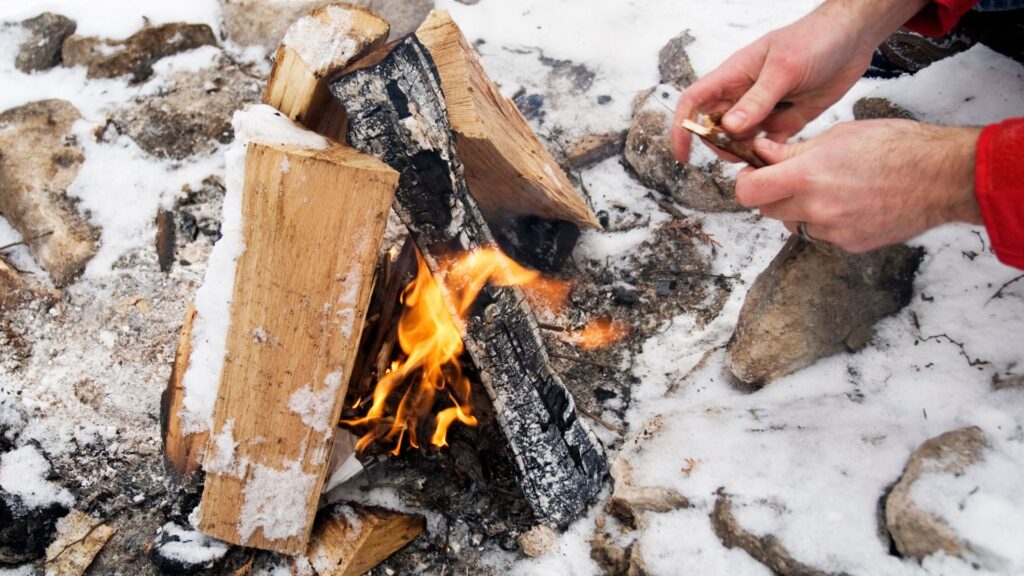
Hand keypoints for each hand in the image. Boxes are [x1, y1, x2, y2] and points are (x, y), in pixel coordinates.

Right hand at [671, 0, 929, 162]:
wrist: (854, 38)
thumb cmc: (815, 40)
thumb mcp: (784, 69)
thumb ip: (757, 100)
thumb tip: (729, 128)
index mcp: (734, 75)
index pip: (695, 102)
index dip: (683, 127)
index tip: (684, 154)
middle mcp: (744, 94)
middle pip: (715, 127)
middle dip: (720, 145)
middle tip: (741, 153)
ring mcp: (764, 109)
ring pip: (741, 140)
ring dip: (745, 153)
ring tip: (765, 157)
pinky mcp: (786, 120)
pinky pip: (769, 145)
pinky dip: (770, 156)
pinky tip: (781, 157)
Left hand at [735, 119, 981, 252]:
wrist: (943, 177)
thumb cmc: (897, 146)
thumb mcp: (838, 135)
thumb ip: (794, 150)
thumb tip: (761, 152)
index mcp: (808, 176)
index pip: (748, 192)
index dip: (745, 181)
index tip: (752, 172)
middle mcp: (816, 208)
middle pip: (767, 210)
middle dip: (771, 193)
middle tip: (789, 176)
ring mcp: (833, 231)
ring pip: (794, 223)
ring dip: (798, 208)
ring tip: (827, 187)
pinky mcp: (849, 245)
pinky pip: (821, 235)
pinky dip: (825, 221)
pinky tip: (849, 202)